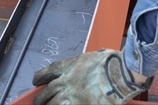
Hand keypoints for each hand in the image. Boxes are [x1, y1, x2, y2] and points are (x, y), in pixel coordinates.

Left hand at [32, 49, 150, 104]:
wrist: (121, 73)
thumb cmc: (110, 62)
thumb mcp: (91, 57)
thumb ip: (81, 64)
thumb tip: (79, 68)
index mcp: (69, 67)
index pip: (47, 72)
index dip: (40, 78)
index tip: (36, 81)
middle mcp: (67, 82)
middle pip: (46, 92)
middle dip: (40, 99)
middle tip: (37, 102)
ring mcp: (73, 97)